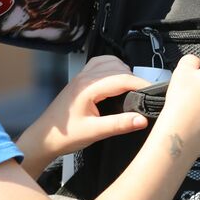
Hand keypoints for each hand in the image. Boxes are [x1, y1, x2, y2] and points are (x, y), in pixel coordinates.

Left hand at [17, 56, 150, 176]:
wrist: (45, 138)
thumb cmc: (65, 136)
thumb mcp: (95, 132)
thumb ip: (119, 124)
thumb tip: (142, 119)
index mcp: (88, 87)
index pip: (122, 79)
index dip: (141, 85)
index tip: (154, 93)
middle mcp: (85, 77)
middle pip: (118, 68)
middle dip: (135, 79)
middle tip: (146, 95)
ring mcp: (82, 76)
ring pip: (110, 62)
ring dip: (125, 71)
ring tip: (134, 88)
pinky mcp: (81, 79)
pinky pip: (101, 64)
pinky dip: (114, 68)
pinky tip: (118, 80)